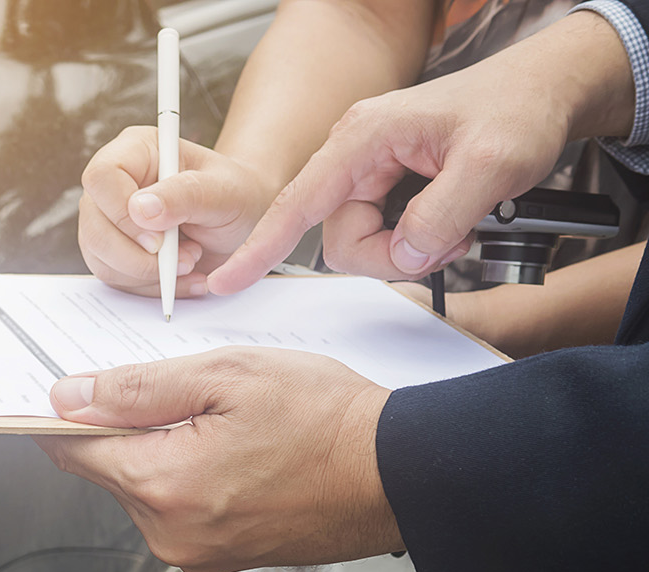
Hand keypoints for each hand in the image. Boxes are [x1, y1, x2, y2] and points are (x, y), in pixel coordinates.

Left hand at [34, 348, 401, 571]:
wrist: (401, 475)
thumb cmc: (327, 419)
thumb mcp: (227, 376)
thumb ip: (137, 389)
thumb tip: (68, 396)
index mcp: (163, 486)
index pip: (73, 450)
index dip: (64, 413)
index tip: (63, 388)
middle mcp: (170, 533)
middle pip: (110, 470)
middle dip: (129, 426)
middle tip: (183, 389)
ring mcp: (196, 553)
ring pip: (145, 489)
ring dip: (164, 451)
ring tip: (224, 421)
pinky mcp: (221, 559)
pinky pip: (179, 510)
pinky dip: (190, 477)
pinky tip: (235, 451)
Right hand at [78, 126, 282, 297]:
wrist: (240, 220)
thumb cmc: (234, 195)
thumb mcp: (223, 191)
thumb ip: (185, 194)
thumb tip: (140, 210)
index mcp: (135, 151)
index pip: (102, 178)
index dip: (122, 214)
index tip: (160, 240)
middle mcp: (112, 184)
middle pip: (94, 226)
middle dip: (139, 257)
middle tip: (187, 259)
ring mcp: (107, 219)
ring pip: (101, 258)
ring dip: (149, 274)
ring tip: (192, 261)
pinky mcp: (111, 251)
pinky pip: (116, 278)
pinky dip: (152, 287)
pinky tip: (184, 278)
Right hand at [207, 10, 633, 293]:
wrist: (543, 92)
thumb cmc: (516, 109)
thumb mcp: (493, 165)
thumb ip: (441, 217)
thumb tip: (405, 258)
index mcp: (362, 139)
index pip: (296, 204)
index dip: (261, 248)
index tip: (226, 281)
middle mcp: (356, 155)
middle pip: (340, 240)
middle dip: (391, 255)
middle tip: (451, 240)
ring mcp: (369, 172)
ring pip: (362, 243)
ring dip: (410, 250)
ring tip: (460, 225)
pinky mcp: (386, 186)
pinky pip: (384, 235)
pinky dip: (418, 242)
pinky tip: (451, 222)